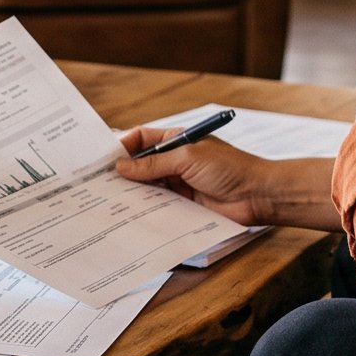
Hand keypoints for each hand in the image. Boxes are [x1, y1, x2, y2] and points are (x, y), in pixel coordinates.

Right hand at [113, 127, 339, 230]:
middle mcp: (175, 161)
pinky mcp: (184, 205)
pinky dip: (144, 210)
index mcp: (177, 141)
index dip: (121, 146)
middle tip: (95, 183)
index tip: (100, 158)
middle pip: (141, 165)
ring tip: (105, 201)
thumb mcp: (188, 159)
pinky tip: (128, 216)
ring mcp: (179, 184)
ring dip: (131, 193)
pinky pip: (158, 206)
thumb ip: (154, 165)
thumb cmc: (230, 169)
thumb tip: (122, 168)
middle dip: (121, 172)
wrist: (259, 196)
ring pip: (147, 187)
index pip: (142, 139)